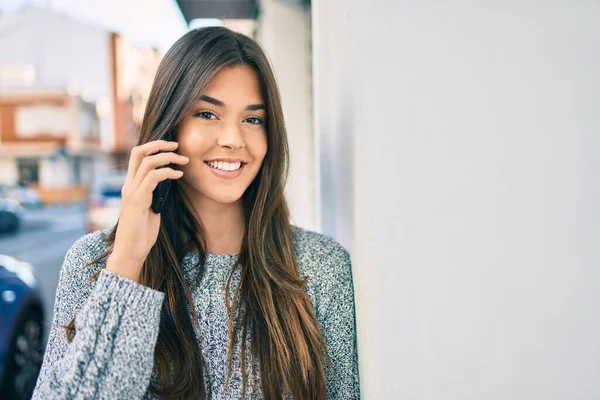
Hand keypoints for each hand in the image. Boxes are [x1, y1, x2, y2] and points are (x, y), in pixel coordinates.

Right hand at [106, 140, 188, 281]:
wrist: (131, 250)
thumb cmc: (142, 232)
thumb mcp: (151, 208)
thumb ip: (155, 193)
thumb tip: (169, 182)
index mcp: (131, 185)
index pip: (137, 156)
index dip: (153, 147)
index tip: (172, 147)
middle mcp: (128, 185)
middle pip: (139, 152)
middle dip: (159, 144)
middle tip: (177, 146)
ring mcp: (132, 192)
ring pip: (148, 162)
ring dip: (169, 158)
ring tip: (184, 161)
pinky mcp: (138, 200)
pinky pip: (153, 177)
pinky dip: (168, 172)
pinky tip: (179, 175)